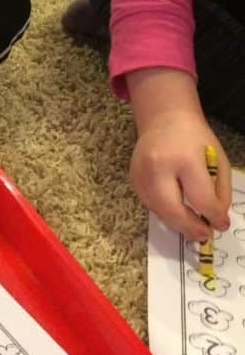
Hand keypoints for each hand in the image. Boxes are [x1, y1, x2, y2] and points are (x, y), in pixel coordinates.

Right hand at [130, 109, 230, 238]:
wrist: (164, 118)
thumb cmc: (194, 138)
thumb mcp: (218, 159)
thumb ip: (220, 190)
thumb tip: (215, 219)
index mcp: (184, 159)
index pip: (200, 198)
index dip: (213, 215)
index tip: (221, 224)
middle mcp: (158, 167)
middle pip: (172, 209)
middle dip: (190, 227)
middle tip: (204, 235)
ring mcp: (141, 174)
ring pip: (159, 211)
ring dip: (177, 223)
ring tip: (193, 226)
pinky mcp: (133, 179)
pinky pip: (150, 205)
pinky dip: (165, 212)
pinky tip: (177, 210)